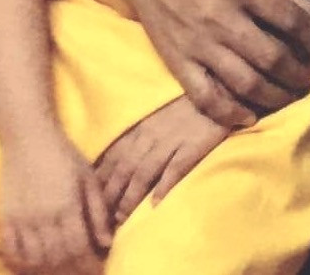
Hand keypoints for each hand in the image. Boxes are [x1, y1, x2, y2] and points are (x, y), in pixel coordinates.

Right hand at [0, 127, 111, 273]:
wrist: (28, 138)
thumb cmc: (64, 155)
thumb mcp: (88, 178)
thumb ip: (98, 211)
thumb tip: (107, 242)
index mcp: (67, 205)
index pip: (79, 248)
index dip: (90, 263)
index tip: (98, 268)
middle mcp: (43, 217)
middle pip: (58, 258)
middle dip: (73, 269)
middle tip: (83, 270)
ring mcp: (21, 220)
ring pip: (36, 260)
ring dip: (51, 268)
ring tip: (63, 267)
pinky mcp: (5, 219)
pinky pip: (12, 252)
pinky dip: (24, 263)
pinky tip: (36, 263)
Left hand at [95, 96, 229, 223]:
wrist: (218, 90)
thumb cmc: (184, 106)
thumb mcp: (154, 118)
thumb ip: (135, 138)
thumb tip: (108, 165)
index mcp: (140, 128)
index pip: (113, 158)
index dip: (100, 182)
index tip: (91, 203)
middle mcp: (151, 135)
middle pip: (124, 168)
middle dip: (111, 195)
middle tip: (101, 220)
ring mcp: (172, 140)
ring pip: (144, 171)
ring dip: (130, 196)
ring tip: (122, 218)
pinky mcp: (193, 145)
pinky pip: (176, 167)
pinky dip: (164, 185)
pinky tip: (156, 203)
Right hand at [130, 0, 309, 127]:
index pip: (289, 19)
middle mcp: (220, 17)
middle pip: (271, 56)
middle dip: (301, 73)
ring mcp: (198, 44)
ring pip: (243, 82)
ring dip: (275, 96)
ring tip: (293, 95)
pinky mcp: (178, 62)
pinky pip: (204, 96)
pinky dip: (228, 112)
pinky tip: (249, 115)